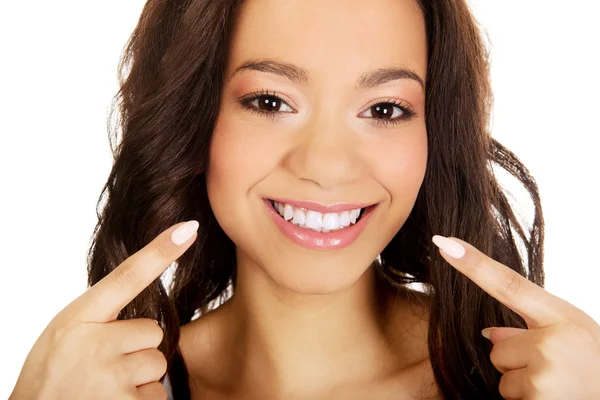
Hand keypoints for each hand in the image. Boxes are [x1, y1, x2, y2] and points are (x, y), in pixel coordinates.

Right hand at [10, 220, 199, 399]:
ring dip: (139, 378)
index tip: (188, 229)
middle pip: (153, 332)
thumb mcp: (66, 332)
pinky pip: (156, 395)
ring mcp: (110, 377)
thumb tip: (147, 314)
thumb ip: (101, 316)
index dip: (160, 251)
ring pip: (156, 364)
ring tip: (104, 388)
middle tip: (103, 366)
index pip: (128, 276)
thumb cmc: (52, 373)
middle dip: (136, 350)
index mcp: (80, 318)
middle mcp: (95, 344)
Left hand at [432, 235, 599, 399]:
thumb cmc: (595, 370)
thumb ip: (532, 329)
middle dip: (518, 362)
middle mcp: (553, 342)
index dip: (473, 264)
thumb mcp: (572, 337)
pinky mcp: (537, 399)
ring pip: (501, 375)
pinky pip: (507, 396)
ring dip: (523, 385)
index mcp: (562, 317)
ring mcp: (545, 373)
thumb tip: (490, 335)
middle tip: (558, 373)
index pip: (508, 284)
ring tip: (558, 388)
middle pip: (496, 346)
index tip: (444, 243)